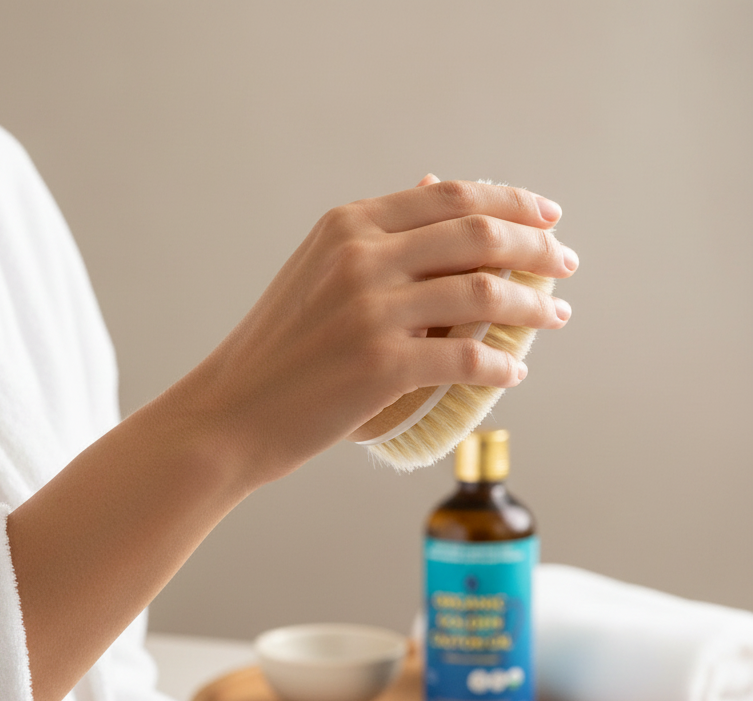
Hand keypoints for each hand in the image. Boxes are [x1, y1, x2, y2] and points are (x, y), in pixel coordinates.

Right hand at [168, 175, 575, 485]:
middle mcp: (361, 257)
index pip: (451, 196)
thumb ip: (372, 240)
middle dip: (536, 248)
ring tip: (554, 317)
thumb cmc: (275, 352)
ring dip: (532, 305)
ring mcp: (371, 310)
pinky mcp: (381, 365)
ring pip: (483, 292)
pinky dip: (500, 363)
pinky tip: (512, 371)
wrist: (229, 413)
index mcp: (347, 226)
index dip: (512, 202)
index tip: (548, 218)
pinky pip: (467, 356)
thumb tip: (436, 193)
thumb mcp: (313, 273)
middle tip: (564, 266)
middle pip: (478, 234)